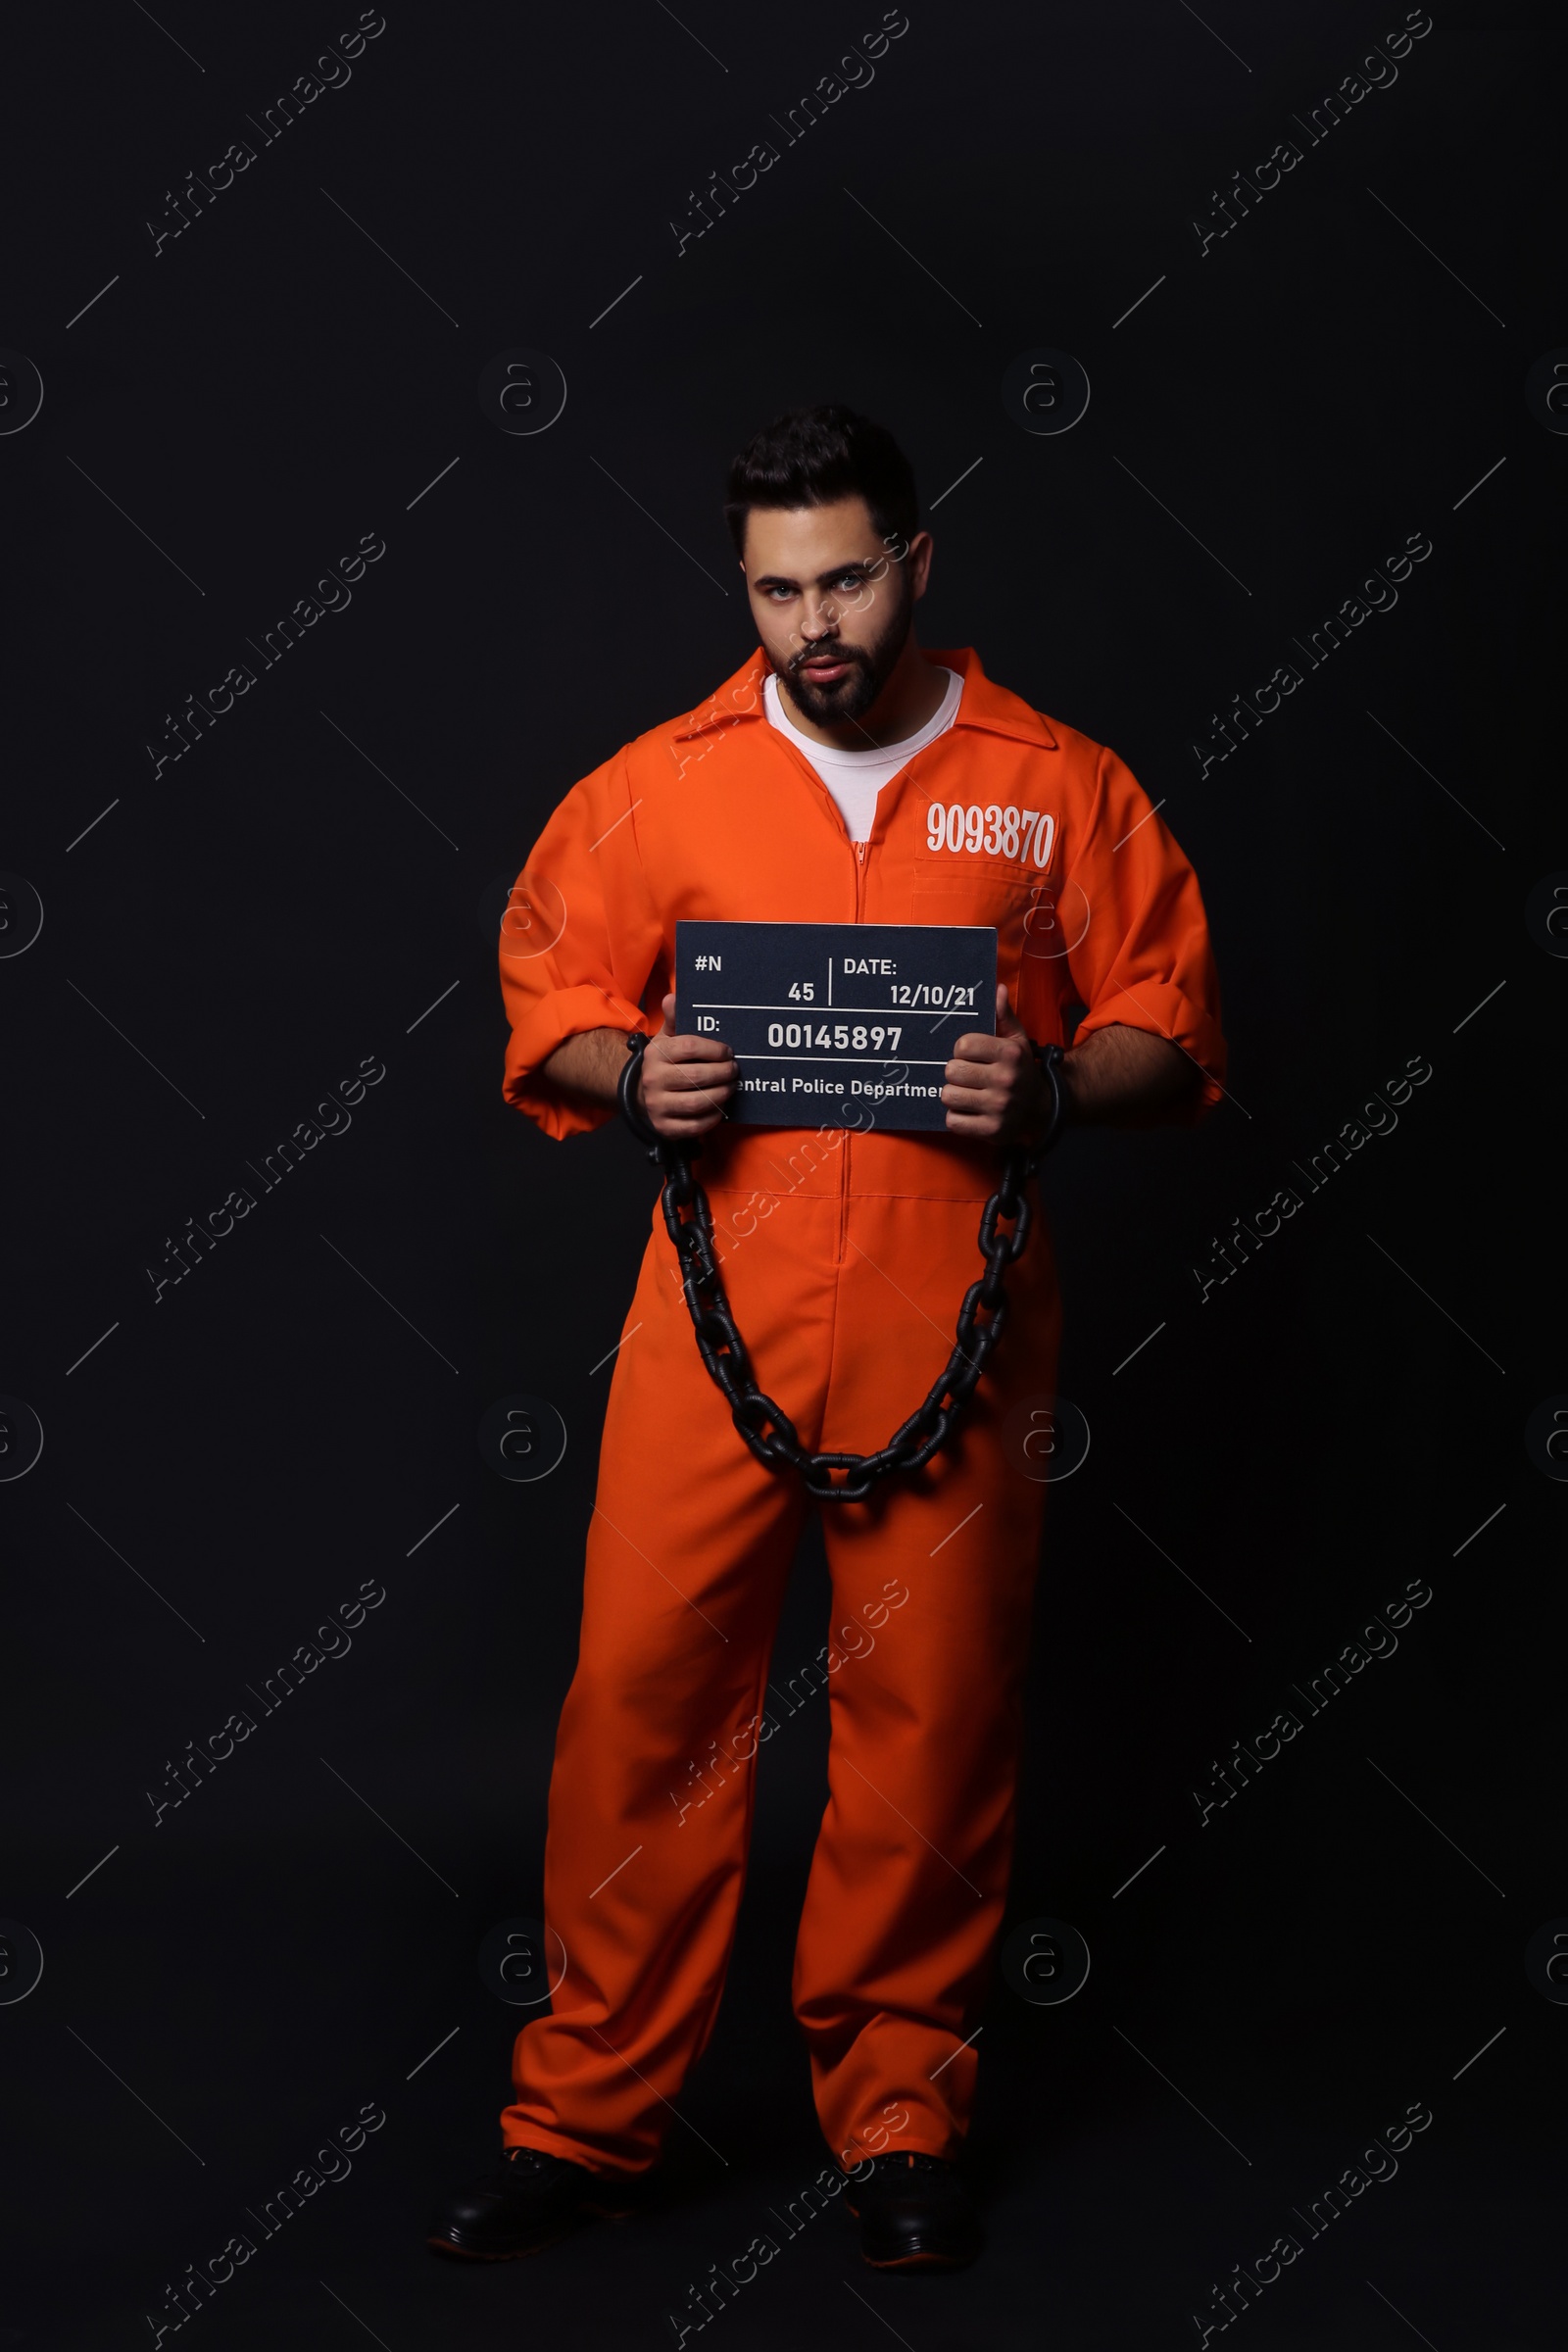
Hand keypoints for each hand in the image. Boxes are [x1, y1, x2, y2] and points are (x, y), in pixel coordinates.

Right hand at [638, 992, 737, 1138]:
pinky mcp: (664, 1127)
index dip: (714, 1050)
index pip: (690, 1047)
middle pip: (697, 1076)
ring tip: (730, 1087)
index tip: (727, 1052)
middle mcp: (653, 1079)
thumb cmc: (664, 1062)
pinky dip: (712, 1118)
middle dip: (723, 1073)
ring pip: (698, 1102)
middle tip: (734, 1071)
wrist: (641, 1091)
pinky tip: (719, 1109)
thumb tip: (672, 997)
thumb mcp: (667, 1038)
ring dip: (721, 1094)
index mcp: (656, 1054)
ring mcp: (657, 1105)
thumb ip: (675, 1018)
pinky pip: (694, 1126)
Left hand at [942, 986, 1042, 1141]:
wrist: (1042, 1106)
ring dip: (955, 1096)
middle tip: (969, 1077)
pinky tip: (971, 1112)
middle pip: (951, 1071)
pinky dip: (958, 1118)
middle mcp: (1006, 1080)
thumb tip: (997, 989)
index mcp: (1010, 1053)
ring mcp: (999, 1107)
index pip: (962, 1045)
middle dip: (956, 1073)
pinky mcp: (992, 1130)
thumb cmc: (1021, 1070)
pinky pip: (953, 1121)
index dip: (961, 1051)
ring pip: (948, 1096)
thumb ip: (1003, 1015)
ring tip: (969, 1094)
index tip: (971, 1056)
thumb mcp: (1017, 1040)